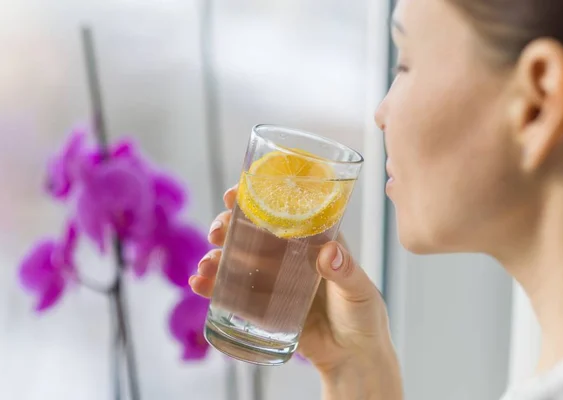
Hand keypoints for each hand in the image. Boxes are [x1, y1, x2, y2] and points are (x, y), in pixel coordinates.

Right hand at [190, 185, 401, 398]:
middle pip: (253, 233)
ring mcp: (273, 281)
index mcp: (314, 241)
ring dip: (217, 258)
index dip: (257, 200)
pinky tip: (199, 284)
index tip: (235, 195)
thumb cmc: (364, 318)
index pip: (283, 213)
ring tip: (205, 265)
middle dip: (229, 228)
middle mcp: (289, 256)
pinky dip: (214, 287)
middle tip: (217, 232)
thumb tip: (329, 252)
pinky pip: (234, 294)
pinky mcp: (262, 307)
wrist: (353, 359)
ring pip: (238, 261)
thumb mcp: (359, 292)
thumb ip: (346, 273)